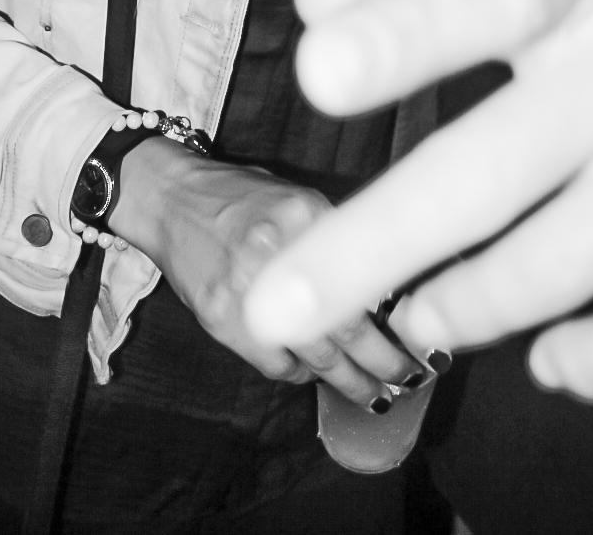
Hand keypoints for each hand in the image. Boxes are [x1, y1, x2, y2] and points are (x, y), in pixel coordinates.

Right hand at [114, 140, 422, 403]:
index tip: (419, 329)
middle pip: (348, 323)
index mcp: (308, 215)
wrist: (173, 201)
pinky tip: (316, 376)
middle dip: (383, 359)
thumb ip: (331, 237)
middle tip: (410, 376)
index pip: (363, 272)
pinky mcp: (224, 322)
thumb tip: (379, 286)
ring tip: (377, 396)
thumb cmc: (242, 197)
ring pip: (315, 354)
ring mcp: (250, 293)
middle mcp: (281, 253)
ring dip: (350, 381)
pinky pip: (275, 364)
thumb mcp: (297, 200)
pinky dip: (300, 375)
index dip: (395, 311)